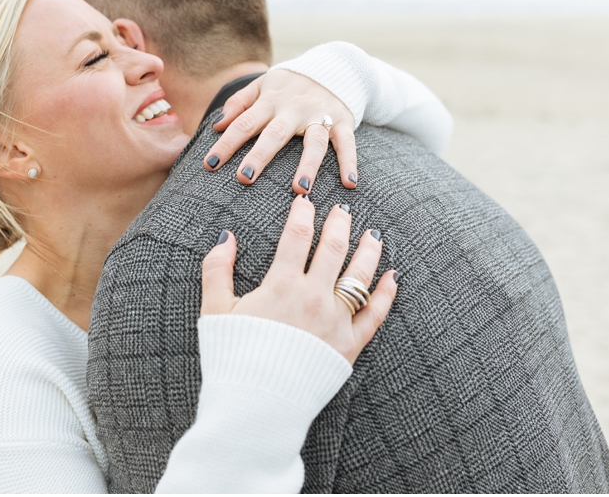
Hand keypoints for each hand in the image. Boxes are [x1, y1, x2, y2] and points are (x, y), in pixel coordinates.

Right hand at [200, 195, 397, 364]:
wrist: (256, 406)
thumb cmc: (233, 357)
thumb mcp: (215, 310)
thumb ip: (217, 270)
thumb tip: (226, 237)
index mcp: (282, 285)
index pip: (297, 236)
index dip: (302, 214)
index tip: (305, 201)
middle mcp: (314, 298)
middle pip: (334, 249)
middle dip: (340, 224)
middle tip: (344, 209)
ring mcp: (336, 321)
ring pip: (360, 276)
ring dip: (368, 251)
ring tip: (374, 234)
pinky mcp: (349, 346)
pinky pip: (374, 316)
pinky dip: (386, 294)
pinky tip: (392, 277)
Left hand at [204, 70, 358, 193]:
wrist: (333, 66)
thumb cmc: (290, 83)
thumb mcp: (263, 84)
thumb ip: (239, 103)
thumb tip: (217, 126)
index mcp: (270, 101)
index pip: (244, 123)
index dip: (226, 144)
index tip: (210, 165)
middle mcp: (294, 109)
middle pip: (275, 134)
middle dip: (260, 156)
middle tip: (245, 178)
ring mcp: (320, 115)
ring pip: (314, 142)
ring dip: (308, 165)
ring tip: (299, 190)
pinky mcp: (343, 121)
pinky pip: (347, 143)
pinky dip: (350, 162)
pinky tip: (349, 183)